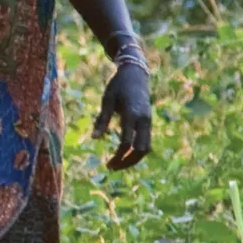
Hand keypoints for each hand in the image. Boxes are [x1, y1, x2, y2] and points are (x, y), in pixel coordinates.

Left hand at [94, 56, 152, 171]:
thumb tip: (94, 139)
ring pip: (146, 148)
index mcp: (132, 114)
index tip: (107, 164)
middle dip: (128, 162)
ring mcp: (148, 121)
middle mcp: (143, 120)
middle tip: (111, 167)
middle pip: (141, 149)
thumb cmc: (117, 86)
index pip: (127, 142)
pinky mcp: (149, 122)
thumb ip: (102, 120)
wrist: (135, 74)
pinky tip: (124, 155)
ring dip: (133, 159)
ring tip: (117, 164)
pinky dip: (137, 151)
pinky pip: (146, 142)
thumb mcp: (106, 100)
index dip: (118, 156)